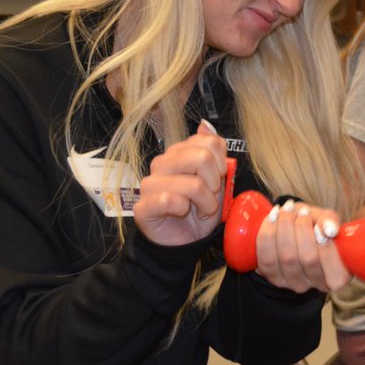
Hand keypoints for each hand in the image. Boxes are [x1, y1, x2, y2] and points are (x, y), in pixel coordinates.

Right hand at [133, 122, 227, 245]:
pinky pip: (172, 200)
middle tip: (210, 196)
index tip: (219, 179)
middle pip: (202, 158)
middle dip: (215, 183)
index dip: (222, 162)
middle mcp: (162, 163)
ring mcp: (150, 183)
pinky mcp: (143, 205)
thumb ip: (213, 153)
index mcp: (180, 153)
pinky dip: (184, 210)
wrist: (184, 239)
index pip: (208, 141)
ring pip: (193, 184)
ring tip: (201, 211)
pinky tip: (182, 214)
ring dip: (206, 203)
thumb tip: (205, 124)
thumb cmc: (199, 210)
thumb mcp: (216, 181)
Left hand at [253, 200, 352, 292]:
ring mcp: (294, 283)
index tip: (318, 225)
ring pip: (287, 257)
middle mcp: (317, 284)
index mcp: (338, 276)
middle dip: (303, 230)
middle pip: (308, 259)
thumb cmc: (314, 224)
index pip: (335, 272)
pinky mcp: (273, 277)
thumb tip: (330, 230)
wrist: (291, 227)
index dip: (326, 248)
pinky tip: (272, 218)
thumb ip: (331, 222)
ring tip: (287, 211)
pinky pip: (267, 257)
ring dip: (285, 228)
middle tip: (302, 212)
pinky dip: (267, 233)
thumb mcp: (326, 220)